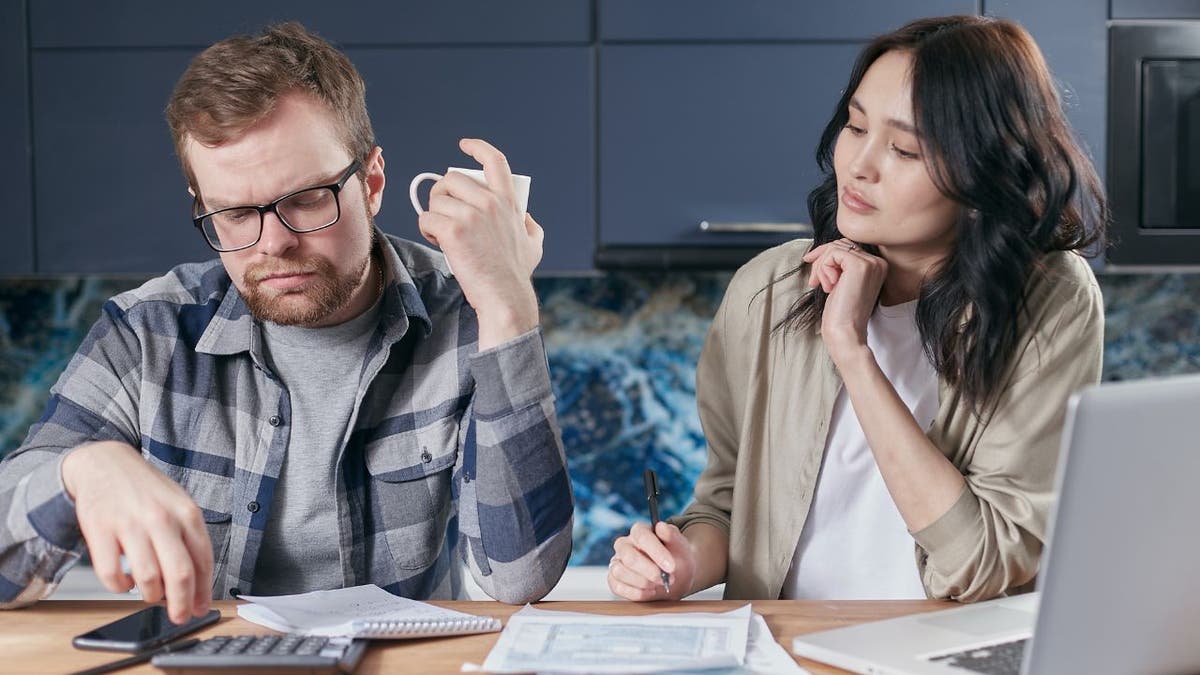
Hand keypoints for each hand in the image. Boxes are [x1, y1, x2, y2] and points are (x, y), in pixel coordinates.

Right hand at [62, 441, 212, 623]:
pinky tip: (125, 581)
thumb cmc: (145, 490)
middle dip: (181, 604)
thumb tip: (195, 585)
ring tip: (150, 594)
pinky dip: (120, 586)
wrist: (105, 463)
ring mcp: (130, 524)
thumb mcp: (178, 506)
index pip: (203, 561)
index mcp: (186, 513)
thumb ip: (188, 540)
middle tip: (178, 617)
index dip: (203, 591)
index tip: (200, 609)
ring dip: (150, 596)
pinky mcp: (100, 530)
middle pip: (179, 574)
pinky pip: (112, 574)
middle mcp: (161, 518)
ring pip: (148, 579)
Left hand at [417, 138, 542, 349]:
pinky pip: (426, 218)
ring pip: (436, 199)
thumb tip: (525, 216)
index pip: (494, 161)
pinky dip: (426, 229)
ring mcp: (471, 216)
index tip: (465, 145)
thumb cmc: (516, 273)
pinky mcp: (453, 232)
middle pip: (452, 179)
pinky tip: (436, 240)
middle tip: (444, 213)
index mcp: (508, 202)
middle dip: (442, 193)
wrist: (504, 296)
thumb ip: (530, 225)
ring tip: (441, 232)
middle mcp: (490, 203)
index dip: (477, 148)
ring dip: (433, 214)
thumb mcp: (534, 243)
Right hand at [607, 522, 696, 600]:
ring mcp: (617, 562)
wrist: (676, 576)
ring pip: (620, 572)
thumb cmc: (676, 557)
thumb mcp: (680, 545)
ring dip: (643, 582)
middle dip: (650, 571)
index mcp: (639, 531)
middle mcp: (624, 544)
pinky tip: (650, 591)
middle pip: (628, 556)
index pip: (642, 536)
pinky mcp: (614, 579)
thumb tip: (661, 527)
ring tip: (658, 584)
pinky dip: (636, 593)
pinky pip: (617, 587)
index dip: (656, 552)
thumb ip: (672, 535)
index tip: (671, 566)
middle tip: (666, 579)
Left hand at [802, 239, 887, 366]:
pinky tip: (828, 287)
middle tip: (813, 282)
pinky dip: (823, 269)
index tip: (813, 271)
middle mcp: (878, 262)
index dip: (826, 257)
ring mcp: (871, 263)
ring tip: (822, 287)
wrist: (845, 333)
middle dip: (821, 261)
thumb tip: (820, 250)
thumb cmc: (840, 313)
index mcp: (877, 266)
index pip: (847, 248)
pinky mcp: (859, 265)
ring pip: (834, 248)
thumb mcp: (840, 283)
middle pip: (840, 244)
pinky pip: (832, 253)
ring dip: (821, 267)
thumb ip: (839, 265)